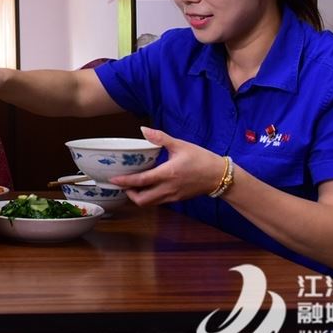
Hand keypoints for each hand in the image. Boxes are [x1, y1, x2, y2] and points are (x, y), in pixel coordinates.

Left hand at [109, 126, 225, 206]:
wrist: (220, 176)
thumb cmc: (201, 159)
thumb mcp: (180, 145)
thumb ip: (160, 138)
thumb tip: (143, 129)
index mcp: (167, 174)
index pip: (141, 181)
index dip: (125, 182)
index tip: (113, 180)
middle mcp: (168, 188)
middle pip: (142, 200)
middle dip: (129, 194)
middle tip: (123, 184)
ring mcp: (172, 196)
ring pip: (150, 203)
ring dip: (138, 197)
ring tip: (134, 186)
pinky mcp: (177, 199)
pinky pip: (158, 202)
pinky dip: (149, 197)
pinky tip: (148, 187)